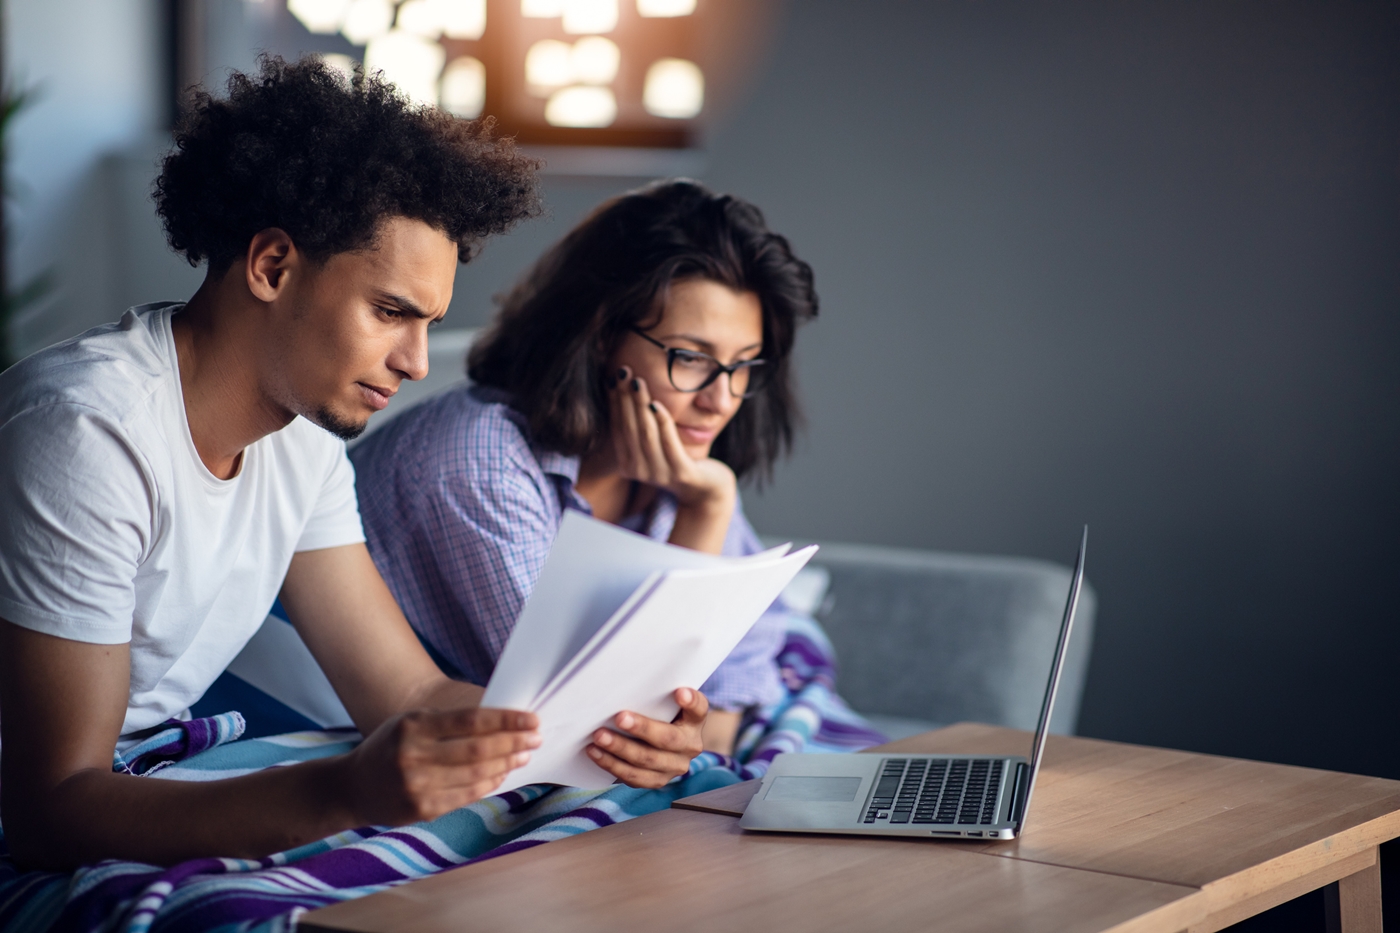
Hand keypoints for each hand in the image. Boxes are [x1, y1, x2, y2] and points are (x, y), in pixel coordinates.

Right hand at [344, 707, 539, 824]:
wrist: (354, 787)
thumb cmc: (392, 745)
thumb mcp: (412, 722)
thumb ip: (450, 722)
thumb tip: (502, 722)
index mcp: (413, 727)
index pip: (470, 721)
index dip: (506, 720)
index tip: (532, 719)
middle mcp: (413, 756)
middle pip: (477, 750)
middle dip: (513, 742)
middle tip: (536, 737)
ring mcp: (417, 786)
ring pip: (476, 775)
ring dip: (507, 764)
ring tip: (524, 754)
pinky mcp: (422, 809)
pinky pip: (466, 796)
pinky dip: (489, 784)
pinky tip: (503, 774)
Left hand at [586, 687, 707, 788]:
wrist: (662, 745)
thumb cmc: (659, 715)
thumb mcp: (665, 704)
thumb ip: (656, 695)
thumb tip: (625, 683)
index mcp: (694, 721)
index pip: (698, 709)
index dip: (691, 701)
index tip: (680, 692)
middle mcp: (690, 746)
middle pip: (668, 739)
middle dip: (642, 728)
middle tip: (619, 718)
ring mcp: (675, 766)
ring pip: (647, 761)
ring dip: (620, 749)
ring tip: (599, 737)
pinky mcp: (657, 780)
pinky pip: (634, 777)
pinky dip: (611, 764)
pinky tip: (595, 752)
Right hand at [608, 368, 736, 510]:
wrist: (706, 487)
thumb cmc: (677, 456)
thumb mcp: (655, 441)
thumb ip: (640, 423)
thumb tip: (623, 387)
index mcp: (627, 463)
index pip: (617, 426)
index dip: (615, 401)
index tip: (614, 376)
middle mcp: (638, 471)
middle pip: (629, 428)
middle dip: (625, 398)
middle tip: (623, 372)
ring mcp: (659, 474)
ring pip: (645, 433)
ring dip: (640, 405)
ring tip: (638, 382)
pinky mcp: (681, 473)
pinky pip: (668, 442)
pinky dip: (661, 421)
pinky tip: (656, 403)